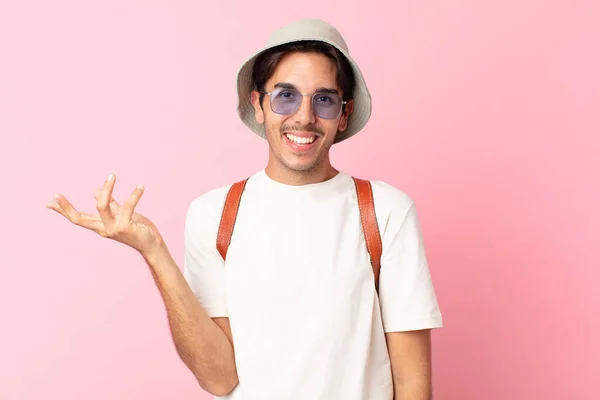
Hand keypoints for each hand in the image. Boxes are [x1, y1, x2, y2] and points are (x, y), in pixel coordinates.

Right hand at [46, 173, 164, 257]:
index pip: (78, 218)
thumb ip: (110, 204)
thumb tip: (95, 191)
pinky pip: (127, 207)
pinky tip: (140, 186)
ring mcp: (114, 229)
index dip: (64, 210)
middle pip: (79, 219)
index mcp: (100, 226)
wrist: (152, 244)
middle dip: (66, 207)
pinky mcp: (126, 227)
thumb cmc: (137, 229)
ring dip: (107, 189)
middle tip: (56, 194)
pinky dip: (134, 195)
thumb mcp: (120, 215)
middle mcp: (104, 229)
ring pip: (102, 206)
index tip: (48, 202)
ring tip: (112, 175)